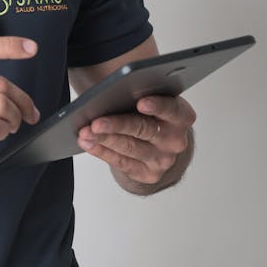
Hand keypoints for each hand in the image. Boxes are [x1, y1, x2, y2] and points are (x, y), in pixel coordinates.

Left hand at [77, 94, 196, 187]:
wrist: (159, 142)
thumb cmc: (150, 114)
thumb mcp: (152, 98)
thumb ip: (139, 93)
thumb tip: (111, 92)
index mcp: (181, 116)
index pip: (171, 109)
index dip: (157, 106)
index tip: (141, 103)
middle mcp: (175, 139)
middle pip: (144, 129)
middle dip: (116, 125)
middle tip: (96, 122)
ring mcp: (163, 159)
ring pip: (130, 148)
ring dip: (104, 139)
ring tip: (85, 133)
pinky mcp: (149, 174)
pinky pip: (122, 163)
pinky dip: (102, 151)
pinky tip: (89, 144)